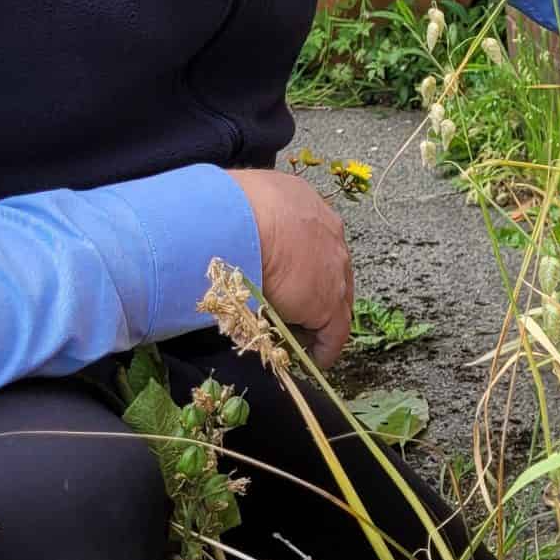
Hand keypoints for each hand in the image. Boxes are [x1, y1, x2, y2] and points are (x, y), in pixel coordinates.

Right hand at [228, 169, 353, 365]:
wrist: (238, 224)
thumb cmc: (224, 210)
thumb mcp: (238, 206)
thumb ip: (242, 219)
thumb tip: (226, 232)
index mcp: (302, 200)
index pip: (310, 235)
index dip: (302, 260)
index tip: (290, 276)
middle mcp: (328, 230)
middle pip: (331, 265)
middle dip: (318, 286)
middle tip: (300, 309)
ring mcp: (333, 268)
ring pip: (335, 298)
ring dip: (321, 317)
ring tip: (305, 337)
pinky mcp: (328, 302)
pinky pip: (334, 331)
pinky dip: (325, 347)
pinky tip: (316, 359)